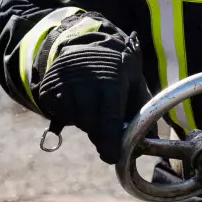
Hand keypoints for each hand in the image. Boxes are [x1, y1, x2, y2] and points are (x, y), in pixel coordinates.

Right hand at [32, 28, 150, 163]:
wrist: (86, 44)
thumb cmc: (117, 69)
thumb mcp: (135, 83)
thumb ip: (143, 111)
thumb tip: (152, 141)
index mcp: (110, 79)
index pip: (109, 118)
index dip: (110, 141)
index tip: (111, 157)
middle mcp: (84, 80)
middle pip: (90, 124)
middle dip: (99, 134)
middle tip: (106, 132)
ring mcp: (63, 83)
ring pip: (74, 121)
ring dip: (85, 123)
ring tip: (92, 108)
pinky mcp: (48, 88)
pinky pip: (59, 115)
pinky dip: (69, 116)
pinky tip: (78, 103)